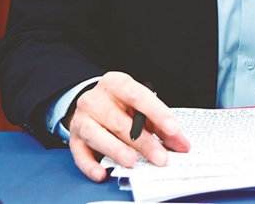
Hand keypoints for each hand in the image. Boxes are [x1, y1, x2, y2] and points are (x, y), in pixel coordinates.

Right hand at [66, 71, 190, 181]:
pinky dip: (90, 165)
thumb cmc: (119, 103)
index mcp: (117, 83)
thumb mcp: (139, 105)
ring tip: (132, 161)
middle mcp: (96, 99)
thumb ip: (159, 122)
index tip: (173, 129)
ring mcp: (83, 118)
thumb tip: (180, 143)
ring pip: (97, 135)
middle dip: (143, 142)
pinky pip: (80, 153)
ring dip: (116, 150)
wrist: (91, 101)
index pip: (139, 96)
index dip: (157, 113)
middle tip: (160, 157)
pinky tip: (102, 172)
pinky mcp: (74, 137)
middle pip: (120, 121)